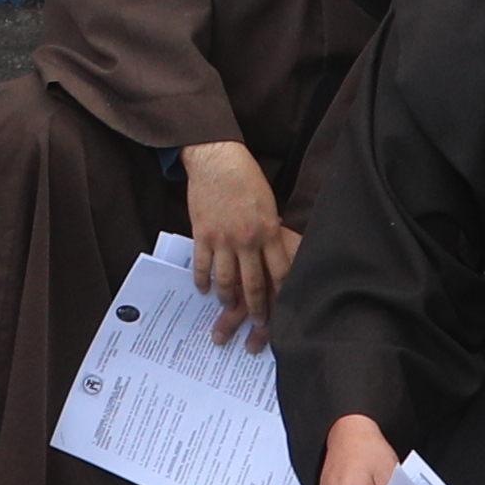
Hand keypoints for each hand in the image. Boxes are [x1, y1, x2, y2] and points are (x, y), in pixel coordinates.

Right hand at [176, 142, 293, 343]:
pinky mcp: (202, 234)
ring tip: (229, 308)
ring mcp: (223, 239)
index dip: (281, 294)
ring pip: (226, 280)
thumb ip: (269, 231)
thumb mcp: (267, 205)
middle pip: (253, 283)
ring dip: (228, 298)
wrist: (217, 159)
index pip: (279, 271)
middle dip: (257, 307)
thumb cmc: (246, 178)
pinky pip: (202, 265)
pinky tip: (203, 290)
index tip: (282, 309)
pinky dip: (202, 281)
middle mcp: (247, 239)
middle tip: (259, 324)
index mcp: (268, 231)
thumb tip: (271, 253)